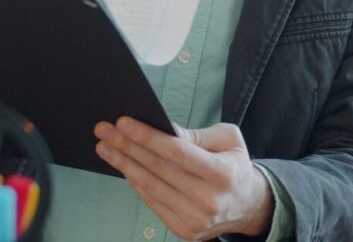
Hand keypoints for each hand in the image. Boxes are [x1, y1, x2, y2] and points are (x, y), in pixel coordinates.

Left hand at [94, 117, 273, 240]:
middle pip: (158, 169)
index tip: (123, 122)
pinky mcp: (183, 230)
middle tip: (105, 130)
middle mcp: (208, 200)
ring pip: (150, 187)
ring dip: (123, 164)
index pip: (176, 152)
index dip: (147, 136)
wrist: (248, 204)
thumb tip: (163, 129)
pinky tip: (122, 166)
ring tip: (105, 146)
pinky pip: (152, 202)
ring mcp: (194, 219)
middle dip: (127, 146)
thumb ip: (195, 135)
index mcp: (222, 173)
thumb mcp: (227, 139)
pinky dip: (134, 182)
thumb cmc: (234, 164)